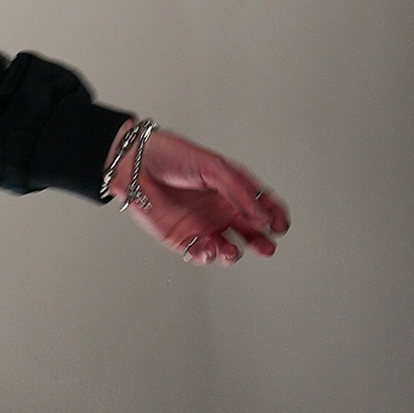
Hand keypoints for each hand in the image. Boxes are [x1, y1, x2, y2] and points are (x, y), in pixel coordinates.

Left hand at [103, 121, 289, 265]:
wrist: (134, 162)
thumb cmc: (171, 155)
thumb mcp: (212, 166)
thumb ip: (238, 190)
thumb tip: (262, 215)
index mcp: (232, 190)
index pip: (262, 206)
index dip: (275, 216)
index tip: (279, 224)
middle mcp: (221, 210)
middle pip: (252, 233)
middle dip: (263, 242)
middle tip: (266, 245)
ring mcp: (203, 225)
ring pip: (230, 248)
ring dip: (235, 254)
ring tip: (232, 249)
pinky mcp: (183, 238)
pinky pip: (201, 254)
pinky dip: (209, 256)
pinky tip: (210, 249)